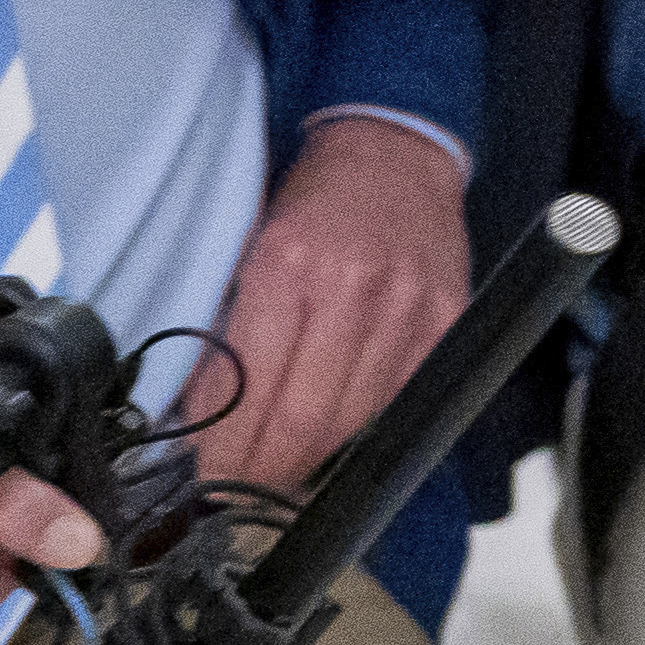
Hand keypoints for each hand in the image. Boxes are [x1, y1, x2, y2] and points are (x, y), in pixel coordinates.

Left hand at [207, 116, 469, 492]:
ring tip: (280, 475)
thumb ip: (226, 328)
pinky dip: (365, 425)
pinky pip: (402, 399)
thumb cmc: (311, 201)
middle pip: (307, 419)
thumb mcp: (246, 249)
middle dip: (266, 469)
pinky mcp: (446, 319)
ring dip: (314, 459)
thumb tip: (197, 411)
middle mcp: (354, 290)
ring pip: (356, 420)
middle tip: (238, 493)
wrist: (392, 152)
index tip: (207, 479)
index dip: (229, 450)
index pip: (254, 390)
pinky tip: (336, 436)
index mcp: (289, 266)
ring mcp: (409, 308)